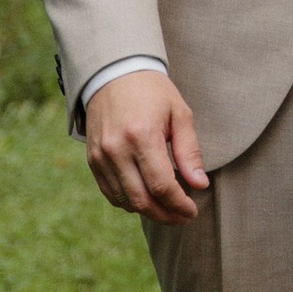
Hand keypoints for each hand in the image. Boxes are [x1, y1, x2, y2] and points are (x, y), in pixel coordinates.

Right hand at [87, 70, 209, 223]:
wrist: (114, 74)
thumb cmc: (153, 92)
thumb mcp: (179, 114)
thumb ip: (189, 151)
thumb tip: (200, 184)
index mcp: (141, 135)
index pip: (161, 185)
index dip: (179, 204)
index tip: (192, 211)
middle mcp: (116, 149)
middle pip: (142, 200)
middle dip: (166, 215)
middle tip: (183, 217)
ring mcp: (101, 156)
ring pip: (125, 201)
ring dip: (148, 212)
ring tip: (168, 210)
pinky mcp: (93, 160)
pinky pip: (110, 193)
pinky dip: (129, 202)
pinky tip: (147, 200)